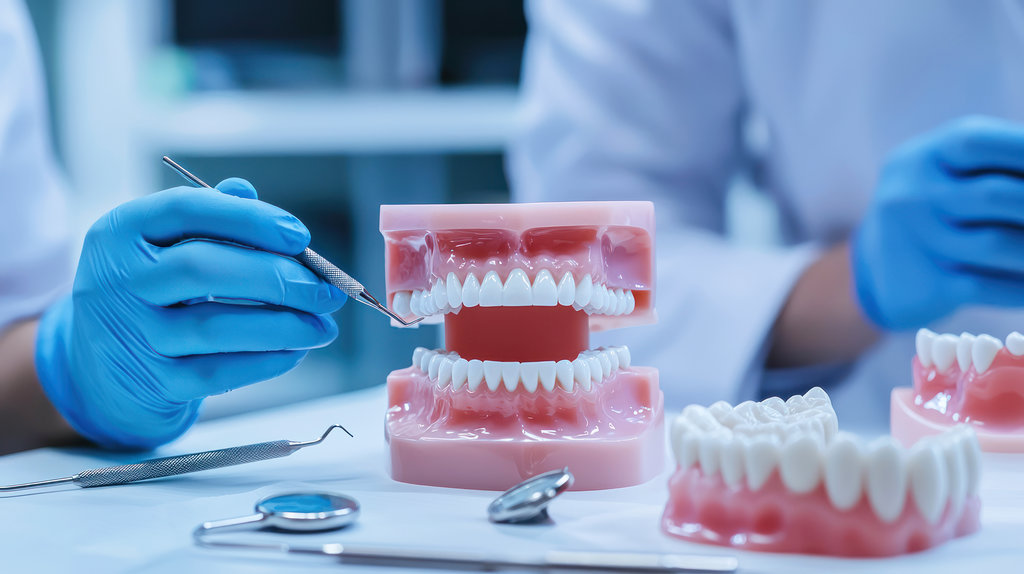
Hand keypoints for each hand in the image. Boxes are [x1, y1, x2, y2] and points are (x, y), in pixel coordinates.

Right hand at [35, 179, 345, 448]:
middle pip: (202, 268)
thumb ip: (207, 217)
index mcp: (122, 231)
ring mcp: (133, 334)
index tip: (299, 236)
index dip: (249, 220)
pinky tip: (295, 351)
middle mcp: (119, 279)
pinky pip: (218, 373)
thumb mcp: (164, 246)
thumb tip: (247, 192)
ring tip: (323, 327)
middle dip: (276, 278)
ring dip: (284, 326)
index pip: (186, 210)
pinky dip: (266, 362)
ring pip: (216, 327)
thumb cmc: (152, 293)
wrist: (102, 369)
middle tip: (326, 291)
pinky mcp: (153, 381)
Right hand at [853, 116, 1023, 329]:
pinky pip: (987, 285)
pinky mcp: (924, 284)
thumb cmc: (936, 212)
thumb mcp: (946, 175)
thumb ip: (998, 167)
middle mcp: (910, 195)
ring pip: (998, 244)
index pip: (975, 143)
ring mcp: (914, 241)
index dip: (1023, 152)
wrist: (875, 273)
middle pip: (994, 195)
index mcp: (920, 158)